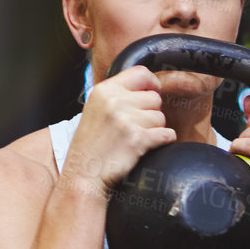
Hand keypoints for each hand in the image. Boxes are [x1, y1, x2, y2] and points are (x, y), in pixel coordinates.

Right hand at [65, 66, 173, 193]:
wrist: (83, 175)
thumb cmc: (89, 145)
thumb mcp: (94, 110)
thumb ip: (116, 95)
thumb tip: (147, 86)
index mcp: (103, 91)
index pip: (141, 73)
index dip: (151, 83)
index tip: (151, 92)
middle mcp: (114, 102)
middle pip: (155, 98)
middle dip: (150, 113)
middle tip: (132, 127)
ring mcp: (126, 120)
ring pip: (161, 117)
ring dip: (153, 129)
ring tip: (133, 139)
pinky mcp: (137, 139)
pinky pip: (166, 134)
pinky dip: (162, 141)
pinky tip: (144, 146)